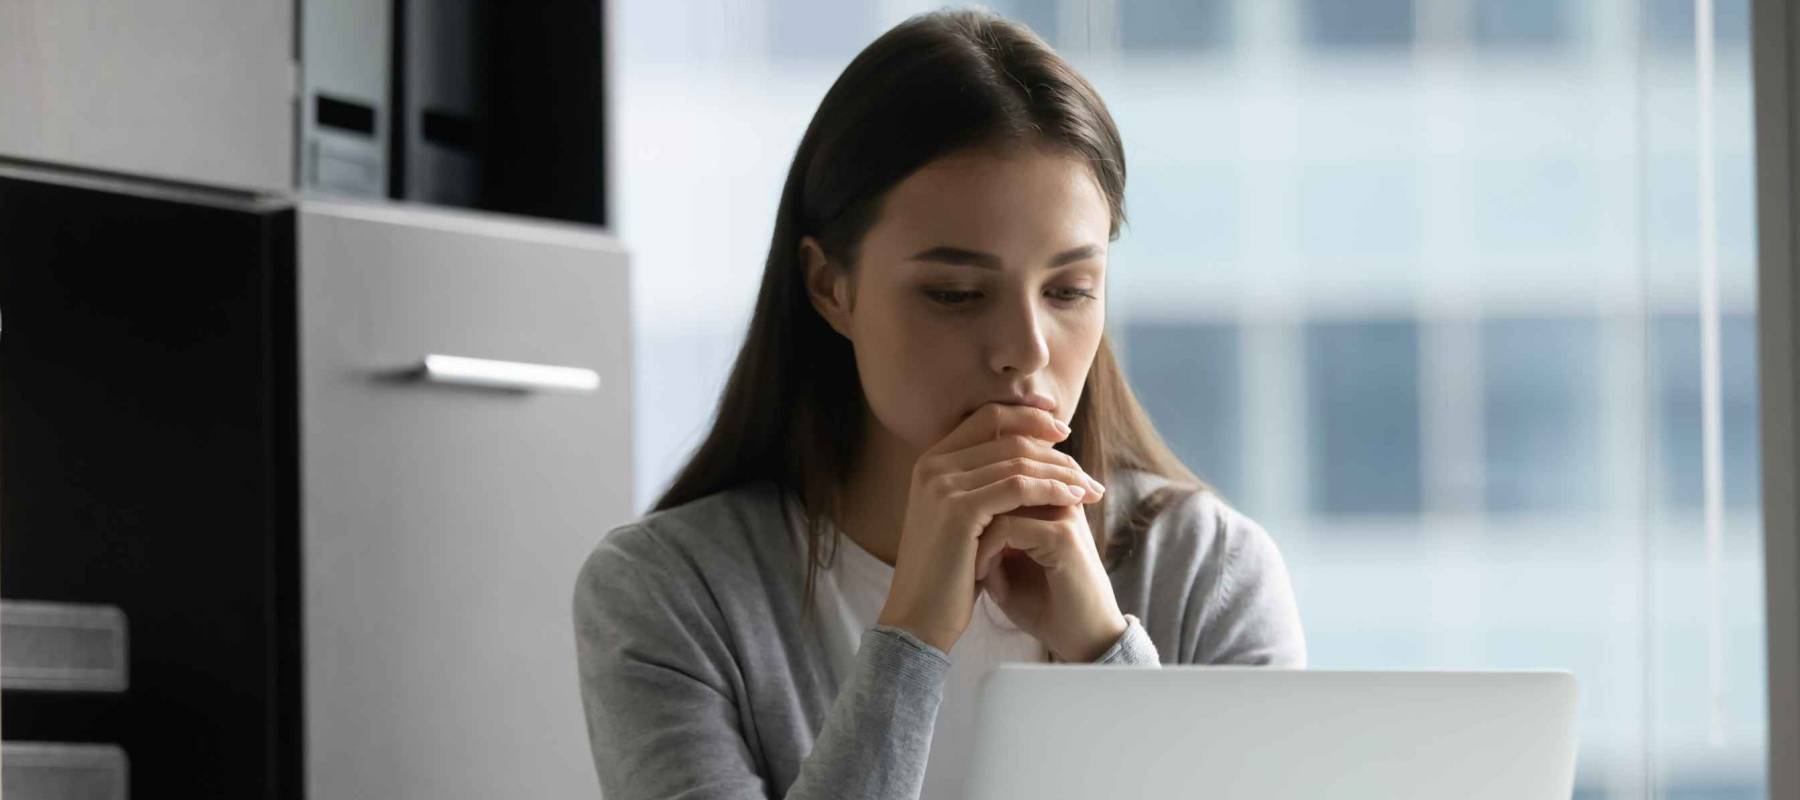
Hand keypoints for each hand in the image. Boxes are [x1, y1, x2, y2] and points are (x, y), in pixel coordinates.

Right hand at [876, 403, 1105, 654]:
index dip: (1028, 415)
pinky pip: (1019, 488)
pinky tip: (1075, 499)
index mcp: (931, 461)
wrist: (919, 617)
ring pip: (1019, 462)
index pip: (988, 417)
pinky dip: (1052, 490)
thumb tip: (1029, 456)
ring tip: (1090, 489)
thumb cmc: (947, 573)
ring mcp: (943, 485)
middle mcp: (932, 465)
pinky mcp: (959, 510)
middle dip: (1056, 452)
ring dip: (1062, 473)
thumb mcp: (961, 518)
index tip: (1062, 426)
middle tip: (1086, 472)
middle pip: (1009, 438)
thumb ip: (981, 483)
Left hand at [975, 492, 1127, 662]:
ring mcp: (1063, 516)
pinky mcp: (1062, 536)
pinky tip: (979, 574)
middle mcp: (1060, 501)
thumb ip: (987, 541)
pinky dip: (986, 550)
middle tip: (957, 550)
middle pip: (1002, 480)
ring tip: (969, 565)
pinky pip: (1007, 527)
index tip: (959, 543)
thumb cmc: (1045, 607)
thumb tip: (960, 521)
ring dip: (975, 531)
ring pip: (1000, 499)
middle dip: (972, 516)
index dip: (974, 505)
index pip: (1003, 477)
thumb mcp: (1006, 571)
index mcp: (1051, 503)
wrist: (1084, 641)